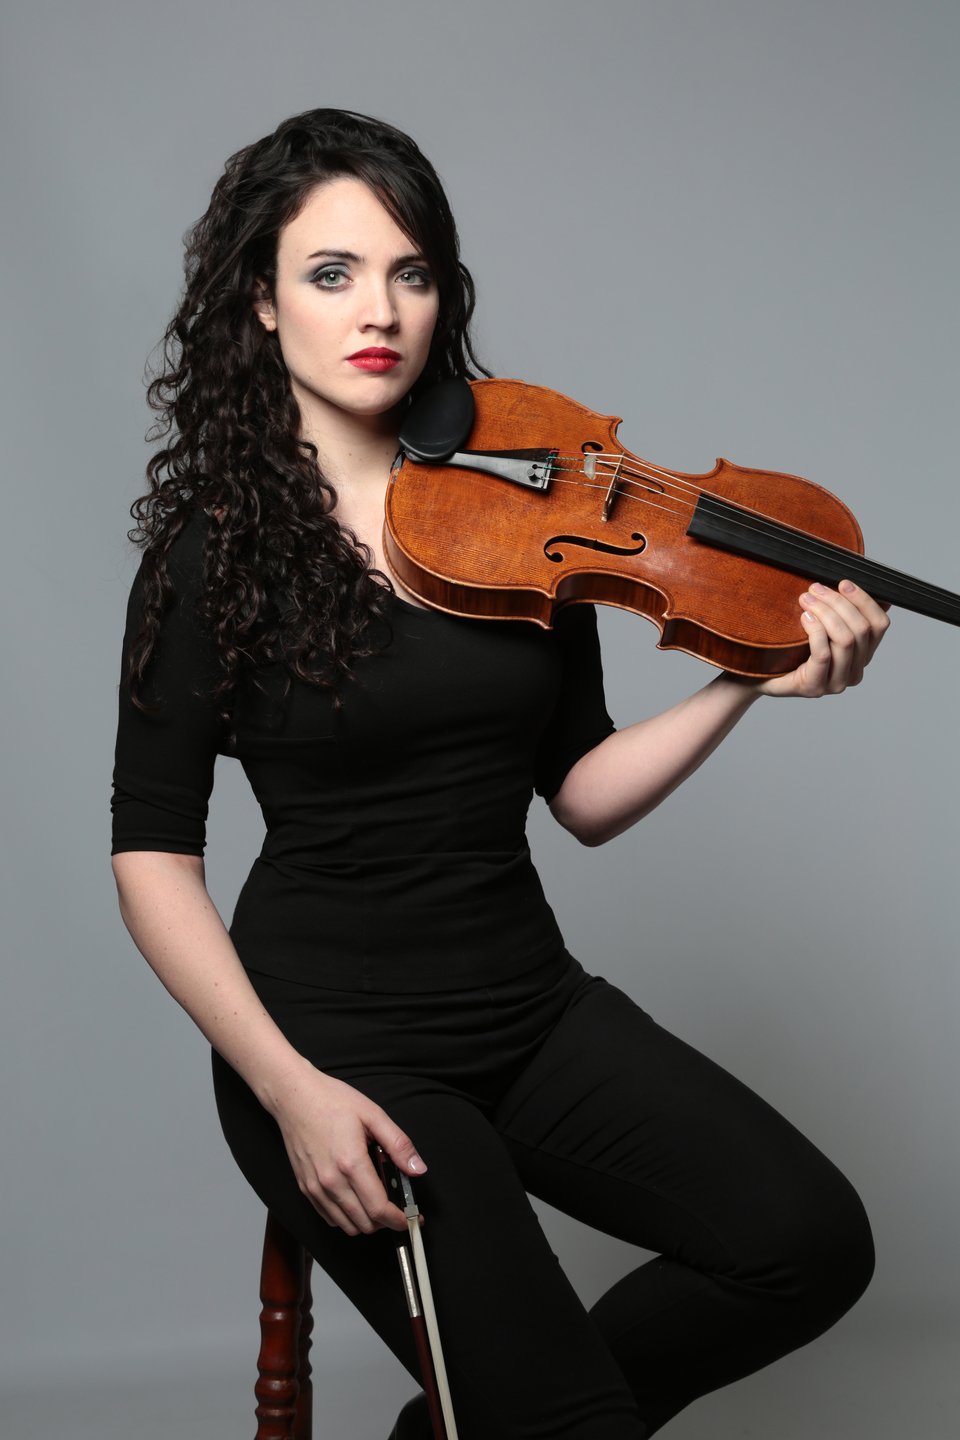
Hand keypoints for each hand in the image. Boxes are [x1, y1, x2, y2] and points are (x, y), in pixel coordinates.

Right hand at [270, 1061, 425, 1235]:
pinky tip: (355, 1199)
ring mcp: (315, 1187)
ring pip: (346, 1226)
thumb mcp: (373, 1115)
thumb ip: (398, 1144)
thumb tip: (418, 1169)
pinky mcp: (305, 1187)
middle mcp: (331, 1181)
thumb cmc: (331, 1101)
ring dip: (366, 1222)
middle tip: (397, 1207)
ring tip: (377, 1202)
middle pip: (364, 1223)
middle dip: (386, 1221)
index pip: (378, 1209)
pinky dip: (346, 1218)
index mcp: (351, 1163)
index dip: (399, 1219)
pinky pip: (329, 1217)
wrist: (294, 1096)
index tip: (411, 1218)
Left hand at [754, 580, 889, 697]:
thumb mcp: (818, 623)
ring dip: (826, 613)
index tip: (842, 582)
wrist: (759, 674)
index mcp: (862, 654)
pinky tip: (804, 618)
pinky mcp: (816, 687)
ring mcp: (837, 683)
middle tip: (815, 589)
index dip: (864, 600)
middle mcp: (855, 671)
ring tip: (806, 600)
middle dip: (838, 603)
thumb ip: (838, 610)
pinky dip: (815, 630)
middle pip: (862, 629)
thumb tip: (850, 585)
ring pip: (845, 640)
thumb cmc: (789, 647)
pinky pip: (824, 654)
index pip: (879, 624)